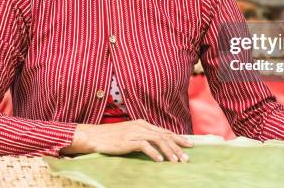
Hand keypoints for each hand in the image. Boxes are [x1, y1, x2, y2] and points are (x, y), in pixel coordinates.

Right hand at [62, 119, 192, 161]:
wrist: (94, 136)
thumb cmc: (111, 137)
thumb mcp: (129, 135)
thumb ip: (142, 137)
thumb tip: (156, 147)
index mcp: (142, 123)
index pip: (164, 130)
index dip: (178, 138)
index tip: (189, 145)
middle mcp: (141, 126)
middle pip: (164, 135)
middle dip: (178, 146)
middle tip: (187, 156)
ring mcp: (134, 132)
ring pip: (158, 140)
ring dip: (169, 151)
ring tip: (177, 161)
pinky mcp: (128, 140)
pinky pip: (144, 146)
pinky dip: (154, 153)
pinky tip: (160, 160)